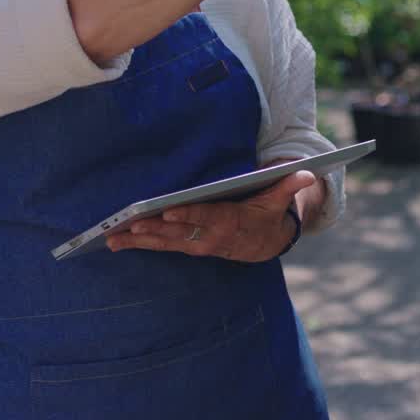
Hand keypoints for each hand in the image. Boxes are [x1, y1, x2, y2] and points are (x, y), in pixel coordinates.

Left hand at [106, 171, 315, 262]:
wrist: (264, 243)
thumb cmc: (266, 212)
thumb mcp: (279, 198)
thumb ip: (289, 185)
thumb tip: (307, 172)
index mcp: (229, 222)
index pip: (206, 219)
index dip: (187, 217)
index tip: (168, 213)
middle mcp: (210, 237)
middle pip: (178, 234)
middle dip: (153, 230)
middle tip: (130, 225)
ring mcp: (197, 244)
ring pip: (164, 244)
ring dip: (139, 240)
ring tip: (112, 237)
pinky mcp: (187, 246)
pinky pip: (161, 247)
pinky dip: (139, 244)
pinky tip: (117, 241)